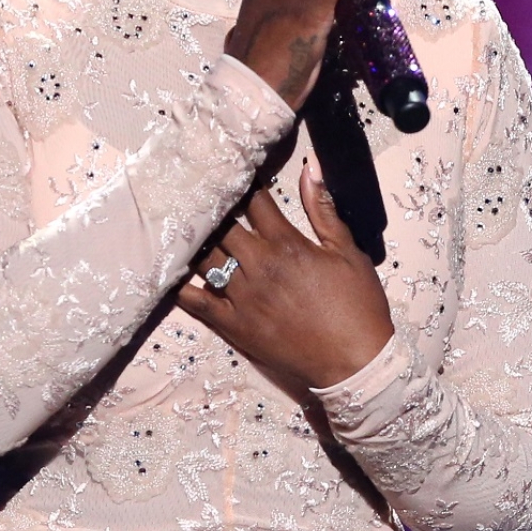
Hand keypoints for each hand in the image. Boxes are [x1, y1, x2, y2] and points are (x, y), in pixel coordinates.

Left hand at [178, 160, 395, 392]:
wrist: (354, 363)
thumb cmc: (357, 305)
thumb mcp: (349, 252)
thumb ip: (324, 210)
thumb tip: (310, 167)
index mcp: (286, 245)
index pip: (254, 202)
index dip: (245, 185)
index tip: (236, 176)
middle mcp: (258, 266)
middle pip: (221, 225)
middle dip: (214, 209)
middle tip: (206, 199)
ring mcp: (241, 297)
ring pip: (204, 257)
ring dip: (197, 240)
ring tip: (190, 228)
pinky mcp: (232, 325)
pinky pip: (195, 300)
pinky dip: (181, 284)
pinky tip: (174, 270)